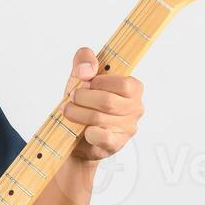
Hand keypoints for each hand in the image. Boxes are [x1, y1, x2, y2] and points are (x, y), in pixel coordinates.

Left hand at [59, 46, 142, 161]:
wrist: (76, 134)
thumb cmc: (84, 102)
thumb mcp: (81, 76)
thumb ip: (84, 60)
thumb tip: (86, 70)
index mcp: (133, 88)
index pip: (122, 83)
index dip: (98, 82)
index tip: (85, 84)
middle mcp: (136, 108)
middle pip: (108, 101)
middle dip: (82, 98)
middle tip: (71, 99)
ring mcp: (127, 128)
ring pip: (99, 118)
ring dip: (77, 113)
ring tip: (68, 111)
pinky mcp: (116, 144)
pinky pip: (101, 137)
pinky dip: (87, 132)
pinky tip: (82, 130)